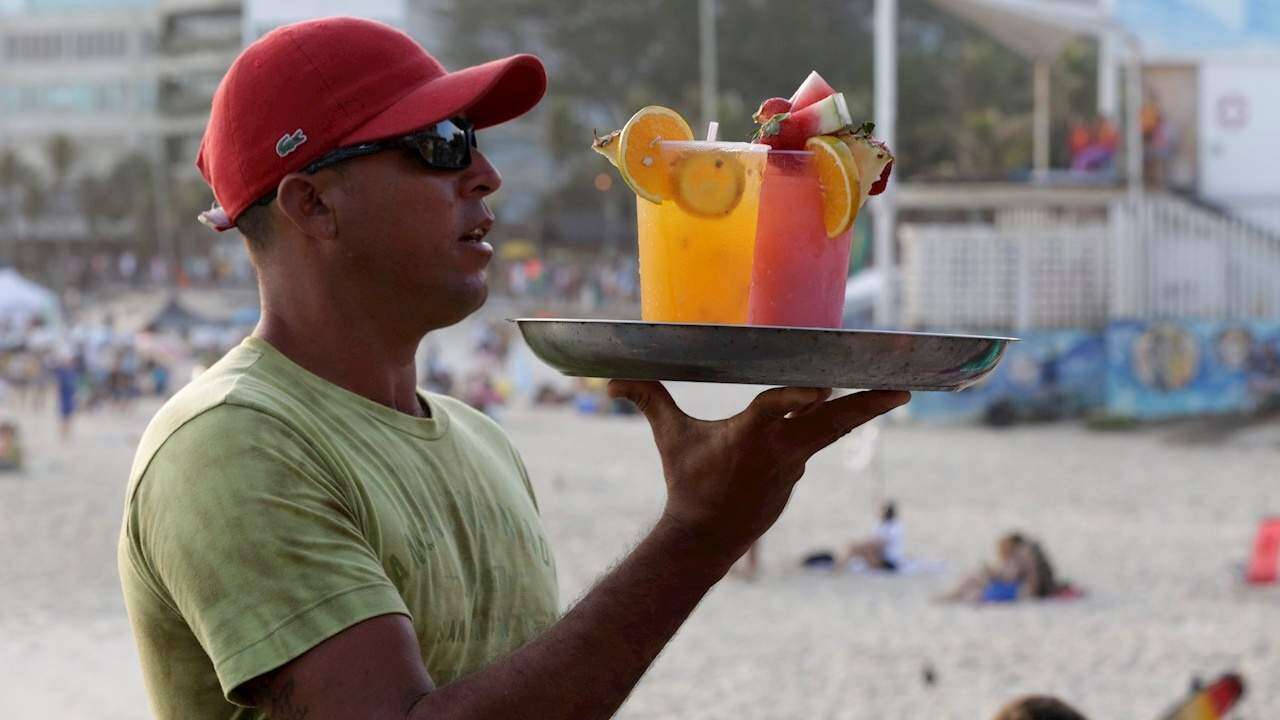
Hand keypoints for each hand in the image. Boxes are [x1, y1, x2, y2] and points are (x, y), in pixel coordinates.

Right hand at [608, 381, 909, 565]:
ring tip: (897, 389)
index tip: (823, 386)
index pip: (776, 408)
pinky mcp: (798, 474)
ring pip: (833, 429)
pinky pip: (815, 442)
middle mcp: (780, 448)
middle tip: (904, 388)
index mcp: (749, 434)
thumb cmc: (688, 482)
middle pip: (831, 421)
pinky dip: (832, 424)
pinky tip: (858, 405)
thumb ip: (649, 401)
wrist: (706, 539)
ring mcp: (794, 464)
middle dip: (869, 405)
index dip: (798, 397)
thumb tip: (609, 382)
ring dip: (863, 410)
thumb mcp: (671, 438)